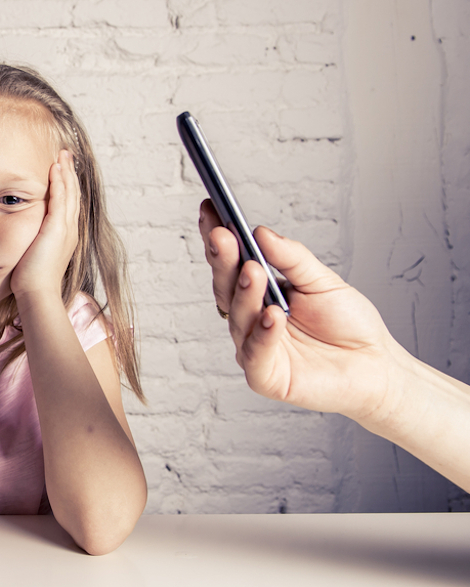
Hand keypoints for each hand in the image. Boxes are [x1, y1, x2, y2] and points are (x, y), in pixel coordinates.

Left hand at [11, 149, 79, 300]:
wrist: (37, 293)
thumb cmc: (31, 280)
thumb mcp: (33, 255)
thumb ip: (31, 242)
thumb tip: (21, 238)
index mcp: (65, 235)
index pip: (68, 204)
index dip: (66, 185)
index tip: (61, 169)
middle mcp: (70, 230)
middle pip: (73, 194)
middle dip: (69, 173)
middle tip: (66, 155)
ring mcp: (66, 229)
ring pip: (70, 193)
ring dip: (66, 172)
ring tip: (62, 155)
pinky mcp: (58, 229)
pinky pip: (61, 200)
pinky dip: (60, 183)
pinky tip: (55, 169)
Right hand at [198, 199, 402, 420]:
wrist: (377, 367)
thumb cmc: (349, 326)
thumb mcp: (322, 281)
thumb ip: (291, 259)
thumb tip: (260, 233)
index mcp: (259, 295)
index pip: (231, 264)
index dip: (217, 239)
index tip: (210, 210)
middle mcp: (249, 320)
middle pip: (226, 289)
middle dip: (222, 261)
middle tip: (222, 236)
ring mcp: (253, 348)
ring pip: (238, 319)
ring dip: (245, 293)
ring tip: (254, 272)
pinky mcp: (265, 377)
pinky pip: (255, 354)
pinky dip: (262, 334)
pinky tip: (271, 315)